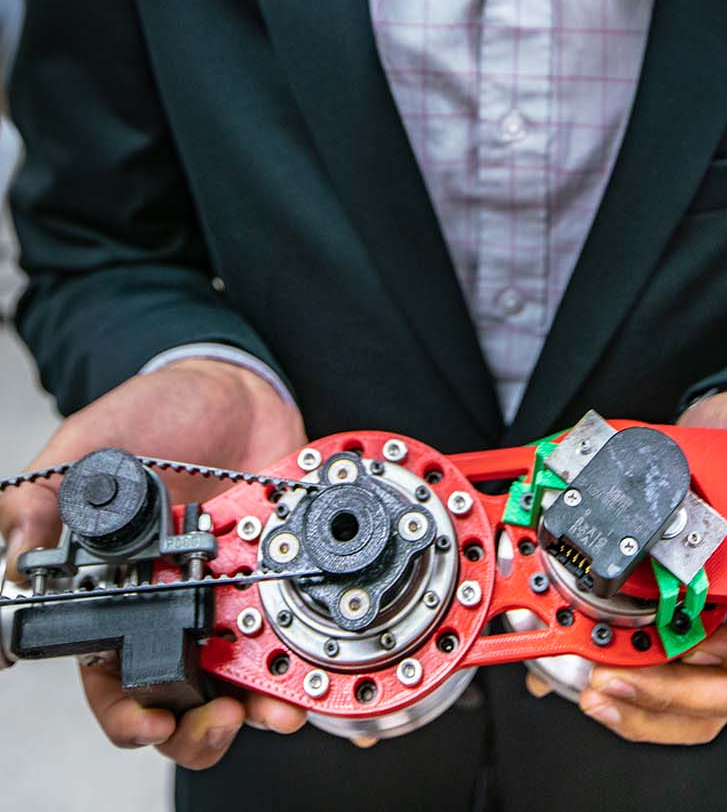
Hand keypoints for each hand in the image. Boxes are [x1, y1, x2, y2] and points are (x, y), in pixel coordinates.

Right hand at [0, 359, 309, 768]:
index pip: (112, 679)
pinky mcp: (278, 578)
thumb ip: (41, 501)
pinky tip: (310, 668)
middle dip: (199, 729)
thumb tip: (17, 562)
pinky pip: (292, 631)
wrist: (232, 384)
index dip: (127, 714)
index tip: (150, 718)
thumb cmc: (154, 415)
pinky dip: (303, 658)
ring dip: (259, 706)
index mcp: (117, 596)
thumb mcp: (87, 448)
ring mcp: (230, 599)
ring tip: (277, 708)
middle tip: (219, 719)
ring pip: (239, 682)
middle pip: (179, 700)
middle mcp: (174, 609)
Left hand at [530, 391, 726, 745]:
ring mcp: (720, 633)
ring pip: (693, 703)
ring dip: (644, 708)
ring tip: (596, 689)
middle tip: (617, 680)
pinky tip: (583, 675)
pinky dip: (625, 691)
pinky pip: (661, 680)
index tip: (704, 643)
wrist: (714, 439)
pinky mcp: (680, 628)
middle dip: (672, 696)